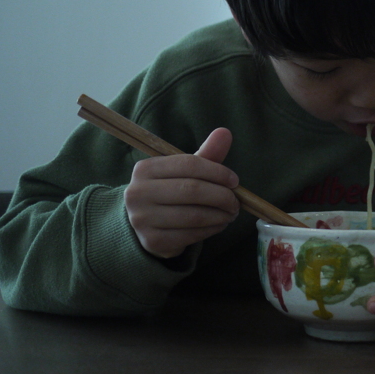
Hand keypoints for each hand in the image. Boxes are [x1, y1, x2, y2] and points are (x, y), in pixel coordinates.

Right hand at [124, 128, 239, 258]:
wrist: (146, 223)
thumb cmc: (171, 190)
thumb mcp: (186, 171)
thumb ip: (206, 153)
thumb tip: (225, 132)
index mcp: (145, 168)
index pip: (189, 165)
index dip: (217, 172)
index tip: (235, 181)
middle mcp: (138, 193)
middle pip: (192, 190)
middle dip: (222, 196)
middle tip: (236, 203)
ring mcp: (142, 219)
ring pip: (193, 215)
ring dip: (220, 215)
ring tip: (231, 214)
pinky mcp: (152, 241)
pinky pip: (191, 235)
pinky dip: (211, 229)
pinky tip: (218, 224)